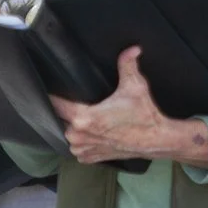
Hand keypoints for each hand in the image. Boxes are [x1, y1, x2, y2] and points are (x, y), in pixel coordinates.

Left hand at [49, 47, 207, 167]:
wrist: (156, 140)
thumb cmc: (144, 115)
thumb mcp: (135, 86)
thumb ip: (128, 65)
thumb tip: (132, 49)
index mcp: (84, 118)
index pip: (56, 104)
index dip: (53, 95)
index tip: (52, 88)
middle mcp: (79, 136)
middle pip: (62, 118)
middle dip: (70, 111)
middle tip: (84, 103)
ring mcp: (83, 149)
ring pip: (69, 133)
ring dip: (75, 127)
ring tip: (90, 119)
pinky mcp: (90, 158)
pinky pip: (77, 148)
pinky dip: (83, 141)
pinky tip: (93, 133)